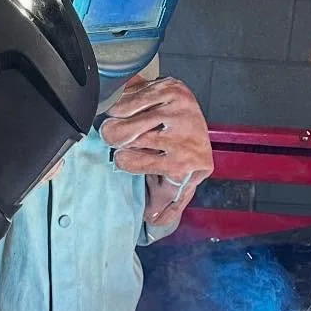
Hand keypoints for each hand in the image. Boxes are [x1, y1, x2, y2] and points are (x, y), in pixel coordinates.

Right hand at [99, 75, 212, 228]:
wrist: (198, 125)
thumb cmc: (182, 160)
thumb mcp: (178, 188)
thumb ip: (167, 207)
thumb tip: (153, 220)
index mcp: (184, 166)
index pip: (131, 162)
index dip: (122, 160)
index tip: (122, 159)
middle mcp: (185, 136)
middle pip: (126, 137)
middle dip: (114, 138)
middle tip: (112, 139)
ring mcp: (180, 110)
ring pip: (125, 115)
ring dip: (115, 120)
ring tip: (116, 125)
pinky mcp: (173, 89)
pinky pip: (133, 95)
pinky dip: (123, 102)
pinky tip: (126, 109)